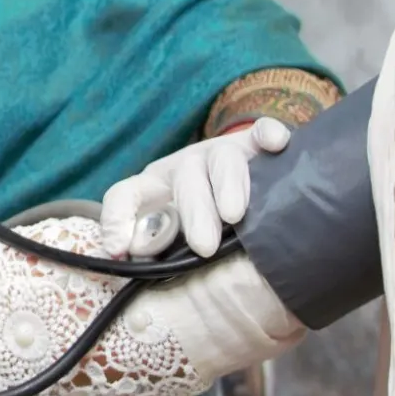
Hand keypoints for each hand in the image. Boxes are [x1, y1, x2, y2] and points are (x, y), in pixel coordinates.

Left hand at [101, 117, 291, 258]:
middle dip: (194, 213)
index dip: (116, 220)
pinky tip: (277, 145)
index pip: (125, 194)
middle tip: (204, 246)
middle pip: (185, 179)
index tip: (120, 250)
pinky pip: (260, 133)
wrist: (243, 201)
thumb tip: (128, 262)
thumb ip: (156, 255)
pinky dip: (268, 135)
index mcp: (154, 189)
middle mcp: (185, 167)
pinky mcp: (254, 146)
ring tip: (234, 214)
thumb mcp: (173, 244)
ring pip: (223, 159)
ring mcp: (220, 153)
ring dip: (228, 186)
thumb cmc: (201, 234)